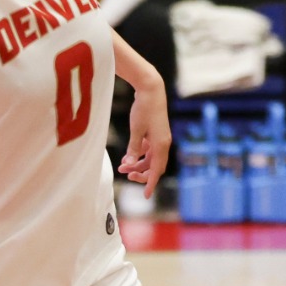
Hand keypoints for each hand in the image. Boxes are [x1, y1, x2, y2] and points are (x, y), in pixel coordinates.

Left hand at [118, 82, 171, 196]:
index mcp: (161, 145)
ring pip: (150, 159)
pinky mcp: (156, 133)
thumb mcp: (136, 130)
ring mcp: (160, 138)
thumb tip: (128, 164)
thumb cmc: (144, 108)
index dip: (150, 184)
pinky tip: (128, 156)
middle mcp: (163, 143)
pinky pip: (149, 150)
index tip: (145, 196)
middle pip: (154, 166)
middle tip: (126, 175)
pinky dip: (139, 154)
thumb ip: (133, 148)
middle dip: (141, 173)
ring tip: (122, 166)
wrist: (151, 89)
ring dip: (138, 164)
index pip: (156, 170)